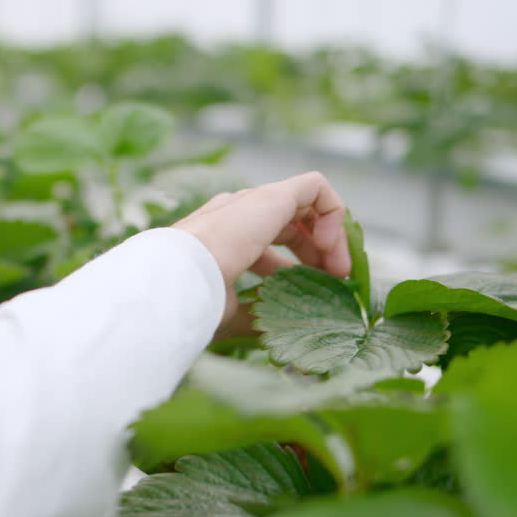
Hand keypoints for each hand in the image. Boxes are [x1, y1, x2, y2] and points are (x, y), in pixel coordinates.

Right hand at [172, 171, 350, 333]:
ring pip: (305, 205)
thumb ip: (255, 314)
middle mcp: (236, 216)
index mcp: (223, 240)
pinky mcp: (271, 196)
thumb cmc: (193, 302)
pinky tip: (328, 249)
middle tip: (333, 283)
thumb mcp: (230, 313)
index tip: (312, 294)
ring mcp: (252, 202)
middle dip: (317, 253)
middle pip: (290, 225)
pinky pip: (315, 187)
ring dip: (330, 237)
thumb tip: (276, 328)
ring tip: (339, 271)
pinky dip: (332, 213)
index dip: (295, 267)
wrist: (177, 280)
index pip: (267, 245)